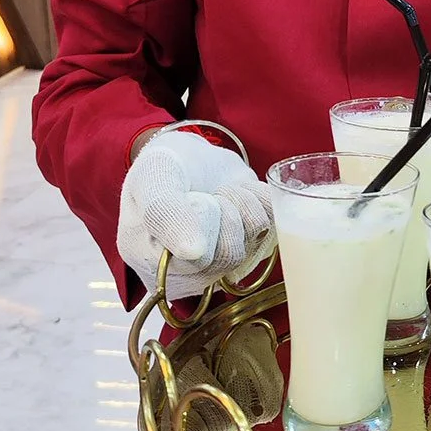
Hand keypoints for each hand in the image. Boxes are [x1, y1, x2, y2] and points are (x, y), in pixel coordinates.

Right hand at [118, 129, 273, 299]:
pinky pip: (277, 222)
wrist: (190, 157)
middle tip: (208, 194)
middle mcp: (189, 272)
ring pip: (255, 236)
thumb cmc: (164, 168)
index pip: (198, 257)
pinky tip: (238, 193)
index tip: (188, 197)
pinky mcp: (254, 246)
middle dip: (224, 209)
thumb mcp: (153, 178)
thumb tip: (193, 252)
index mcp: (153, 262)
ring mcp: (225, 262)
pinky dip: (260, 197)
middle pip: (230, 253)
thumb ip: (163, 212)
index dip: (203, 219)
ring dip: (243, 200)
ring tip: (221, 191)